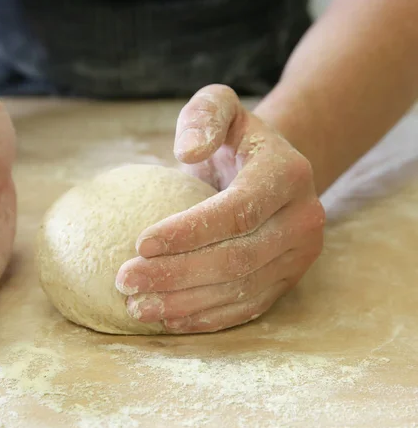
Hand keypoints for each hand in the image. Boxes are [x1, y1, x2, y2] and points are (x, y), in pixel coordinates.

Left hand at [115, 85, 324, 333]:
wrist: (273, 171)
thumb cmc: (234, 140)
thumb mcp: (219, 107)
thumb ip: (203, 116)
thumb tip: (187, 151)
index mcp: (287, 174)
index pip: (236, 211)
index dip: (187, 232)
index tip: (139, 244)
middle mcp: (303, 219)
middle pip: (237, 258)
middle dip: (176, 275)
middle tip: (125, 281)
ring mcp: (298, 255)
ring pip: (241, 290)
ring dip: (185, 304)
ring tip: (136, 307)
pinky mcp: (287, 280)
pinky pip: (247, 308)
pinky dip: (206, 318)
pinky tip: (168, 320)